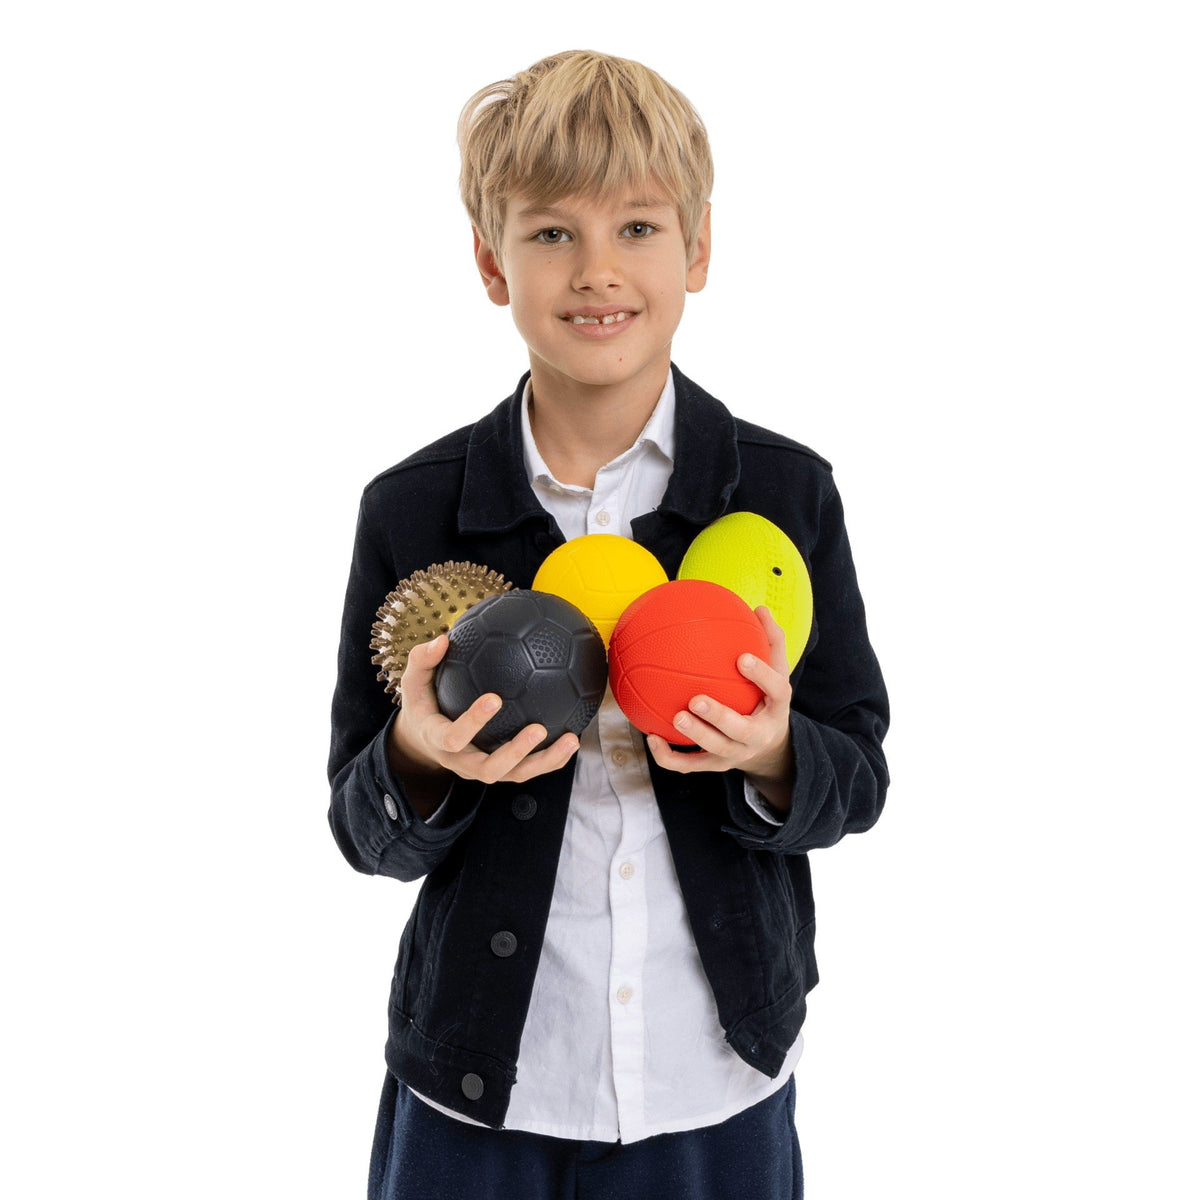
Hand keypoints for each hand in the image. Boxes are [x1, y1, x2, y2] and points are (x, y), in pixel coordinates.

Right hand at [389, 634, 580, 786]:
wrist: (424, 740)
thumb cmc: (424, 703)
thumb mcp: (414, 682)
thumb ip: (423, 660)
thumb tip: (444, 637)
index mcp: (439, 740)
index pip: (454, 737)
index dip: (473, 722)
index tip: (494, 698)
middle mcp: (462, 762)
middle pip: (489, 769)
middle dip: (515, 752)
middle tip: (539, 729)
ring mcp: (482, 770)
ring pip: (515, 775)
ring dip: (544, 761)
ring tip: (571, 740)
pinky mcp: (502, 771)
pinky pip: (528, 770)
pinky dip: (552, 759)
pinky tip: (574, 738)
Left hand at [646, 606, 795, 808]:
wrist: (768, 747)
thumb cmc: (766, 698)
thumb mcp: (777, 672)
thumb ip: (770, 641)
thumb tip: (759, 608)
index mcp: (776, 709)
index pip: (776, 692)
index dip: (761, 676)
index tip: (742, 658)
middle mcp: (758, 735)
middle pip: (741, 730)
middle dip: (719, 716)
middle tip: (696, 698)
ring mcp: (736, 753)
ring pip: (715, 749)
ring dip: (695, 735)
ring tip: (675, 717)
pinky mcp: (715, 766)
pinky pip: (690, 765)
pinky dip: (669, 756)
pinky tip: (651, 738)